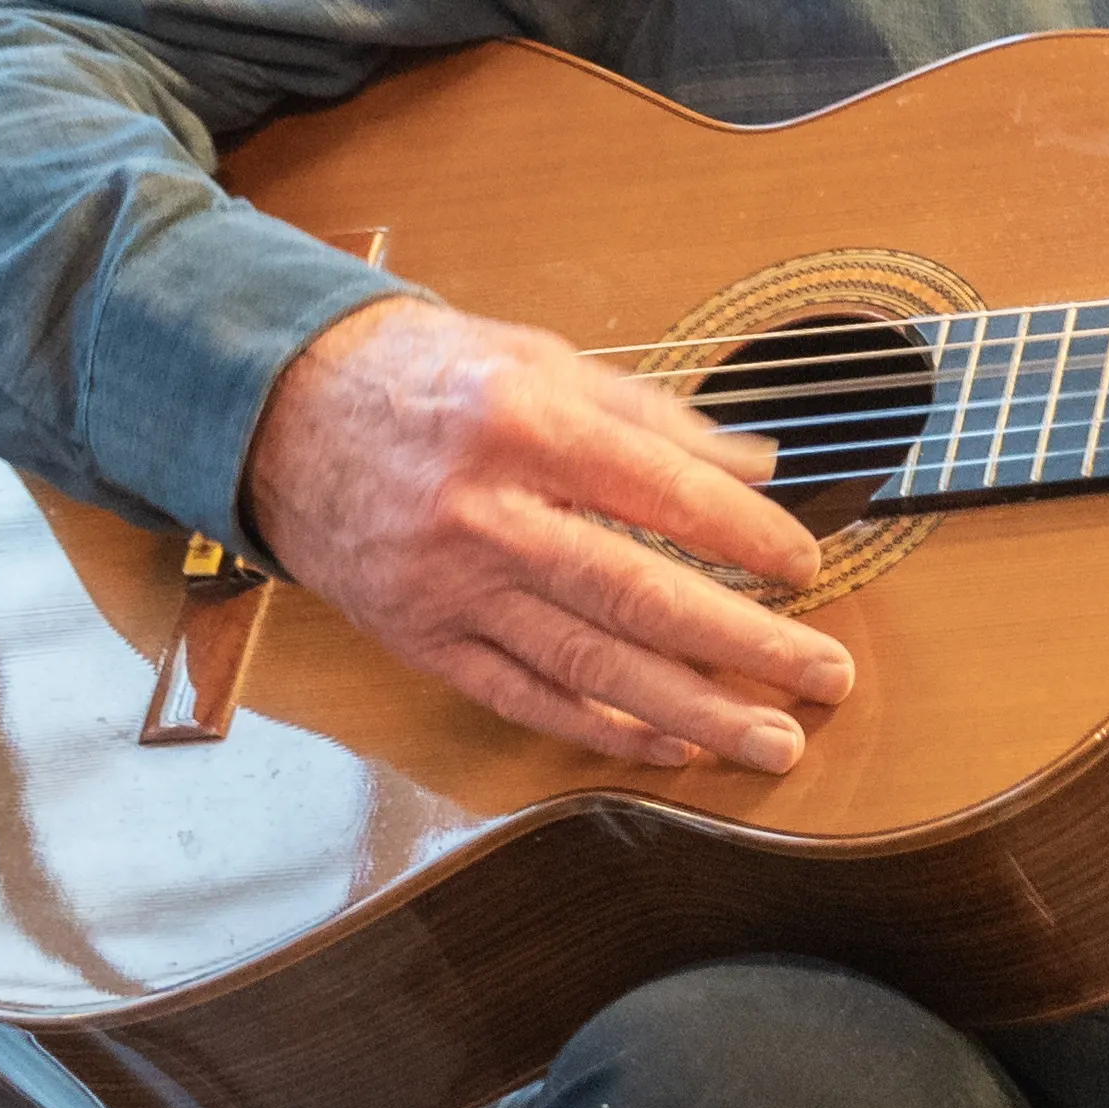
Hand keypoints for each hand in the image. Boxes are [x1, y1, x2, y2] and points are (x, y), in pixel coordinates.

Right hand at [242, 296, 850, 772]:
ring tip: (771, 737)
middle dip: (743, 644)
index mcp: (526, 425)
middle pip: (636, 595)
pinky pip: (523, 697)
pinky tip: (671, 747)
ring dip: (692, 710)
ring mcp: (449, 588)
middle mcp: (487, 514)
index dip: (744, 536)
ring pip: (588, 664)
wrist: (284, 415)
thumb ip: (653, 417)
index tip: (807, 566)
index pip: (662, 491)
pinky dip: (603, 728)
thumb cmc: (432, 378)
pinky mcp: (421, 640)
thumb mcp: (544, 360)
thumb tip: (756, 466)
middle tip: (824, 675)